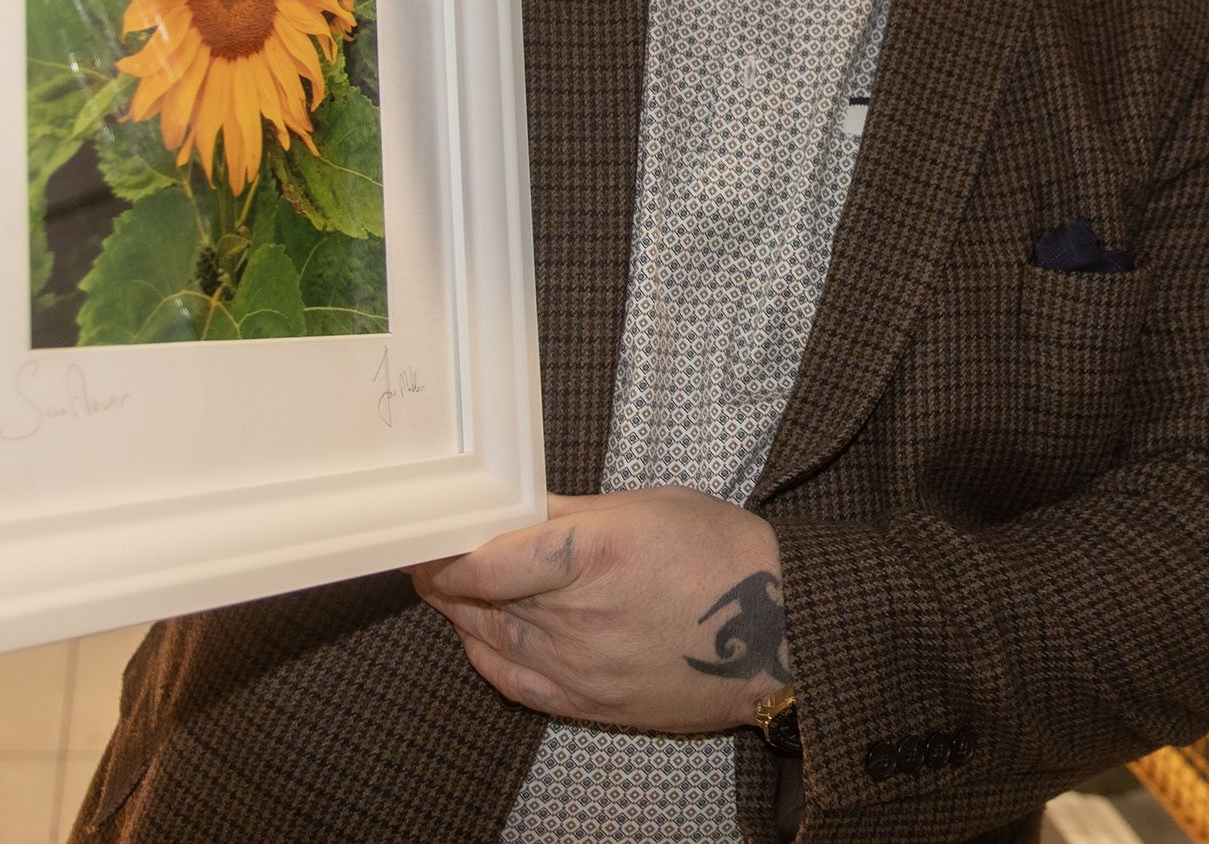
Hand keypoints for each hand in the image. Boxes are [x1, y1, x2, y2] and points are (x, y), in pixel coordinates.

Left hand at [410, 486, 788, 734]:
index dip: (445, 552)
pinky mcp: (590, 703)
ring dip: (459, 614)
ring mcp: (582, 667)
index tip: (428, 537)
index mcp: (597, 554)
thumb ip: (572, 512)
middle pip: (479, 601)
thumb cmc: (726, 555)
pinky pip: (515, 682)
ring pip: (491, 640)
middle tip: (427, 557)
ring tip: (446, 591)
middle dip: (445, 579)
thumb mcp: (652, 506)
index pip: (487, 561)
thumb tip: (514, 507)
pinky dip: (485, 656)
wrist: (781, 632)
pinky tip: (477, 636)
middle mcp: (580, 616)